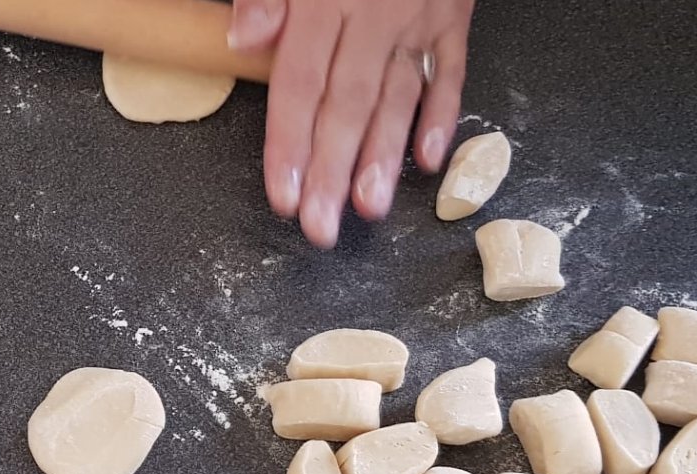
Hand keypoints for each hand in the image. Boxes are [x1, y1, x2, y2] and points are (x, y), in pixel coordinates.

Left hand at [230, 0, 474, 247]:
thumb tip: (242, 38)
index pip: (300, 84)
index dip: (288, 143)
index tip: (282, 195)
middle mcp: (376, 15)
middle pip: (347, 105)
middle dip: (331, 172)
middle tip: (321, 229)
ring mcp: (420, 17)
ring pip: (398, 97)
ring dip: (383, 158)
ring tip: (368, 209)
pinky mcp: (454, 14)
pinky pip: (450, 70)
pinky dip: (442, 116)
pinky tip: (428, 160)